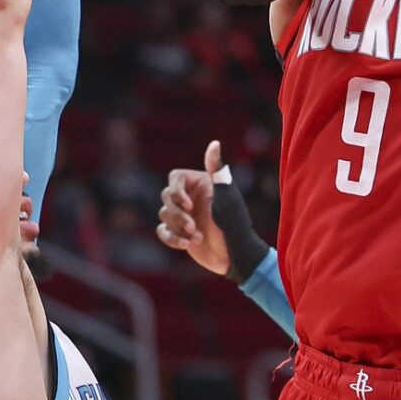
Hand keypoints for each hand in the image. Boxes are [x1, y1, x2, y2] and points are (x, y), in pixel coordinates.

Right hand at [158, 141, 229, 275]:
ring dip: (178, 228)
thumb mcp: (227, 196)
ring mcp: (185, 215)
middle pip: (166, 196)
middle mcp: (191, 197)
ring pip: (164, 214)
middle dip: (177, 213)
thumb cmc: (235, 224)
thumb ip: (217, 171)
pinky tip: (188, 245)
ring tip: (197, 237)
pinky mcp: (180, 233)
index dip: (176, 190)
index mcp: (201, 184)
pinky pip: (163, 231)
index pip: (175, 177)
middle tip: (193, 226)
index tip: (188, 205)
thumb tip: (214, 143)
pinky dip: (171, 238)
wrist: (237, 255)